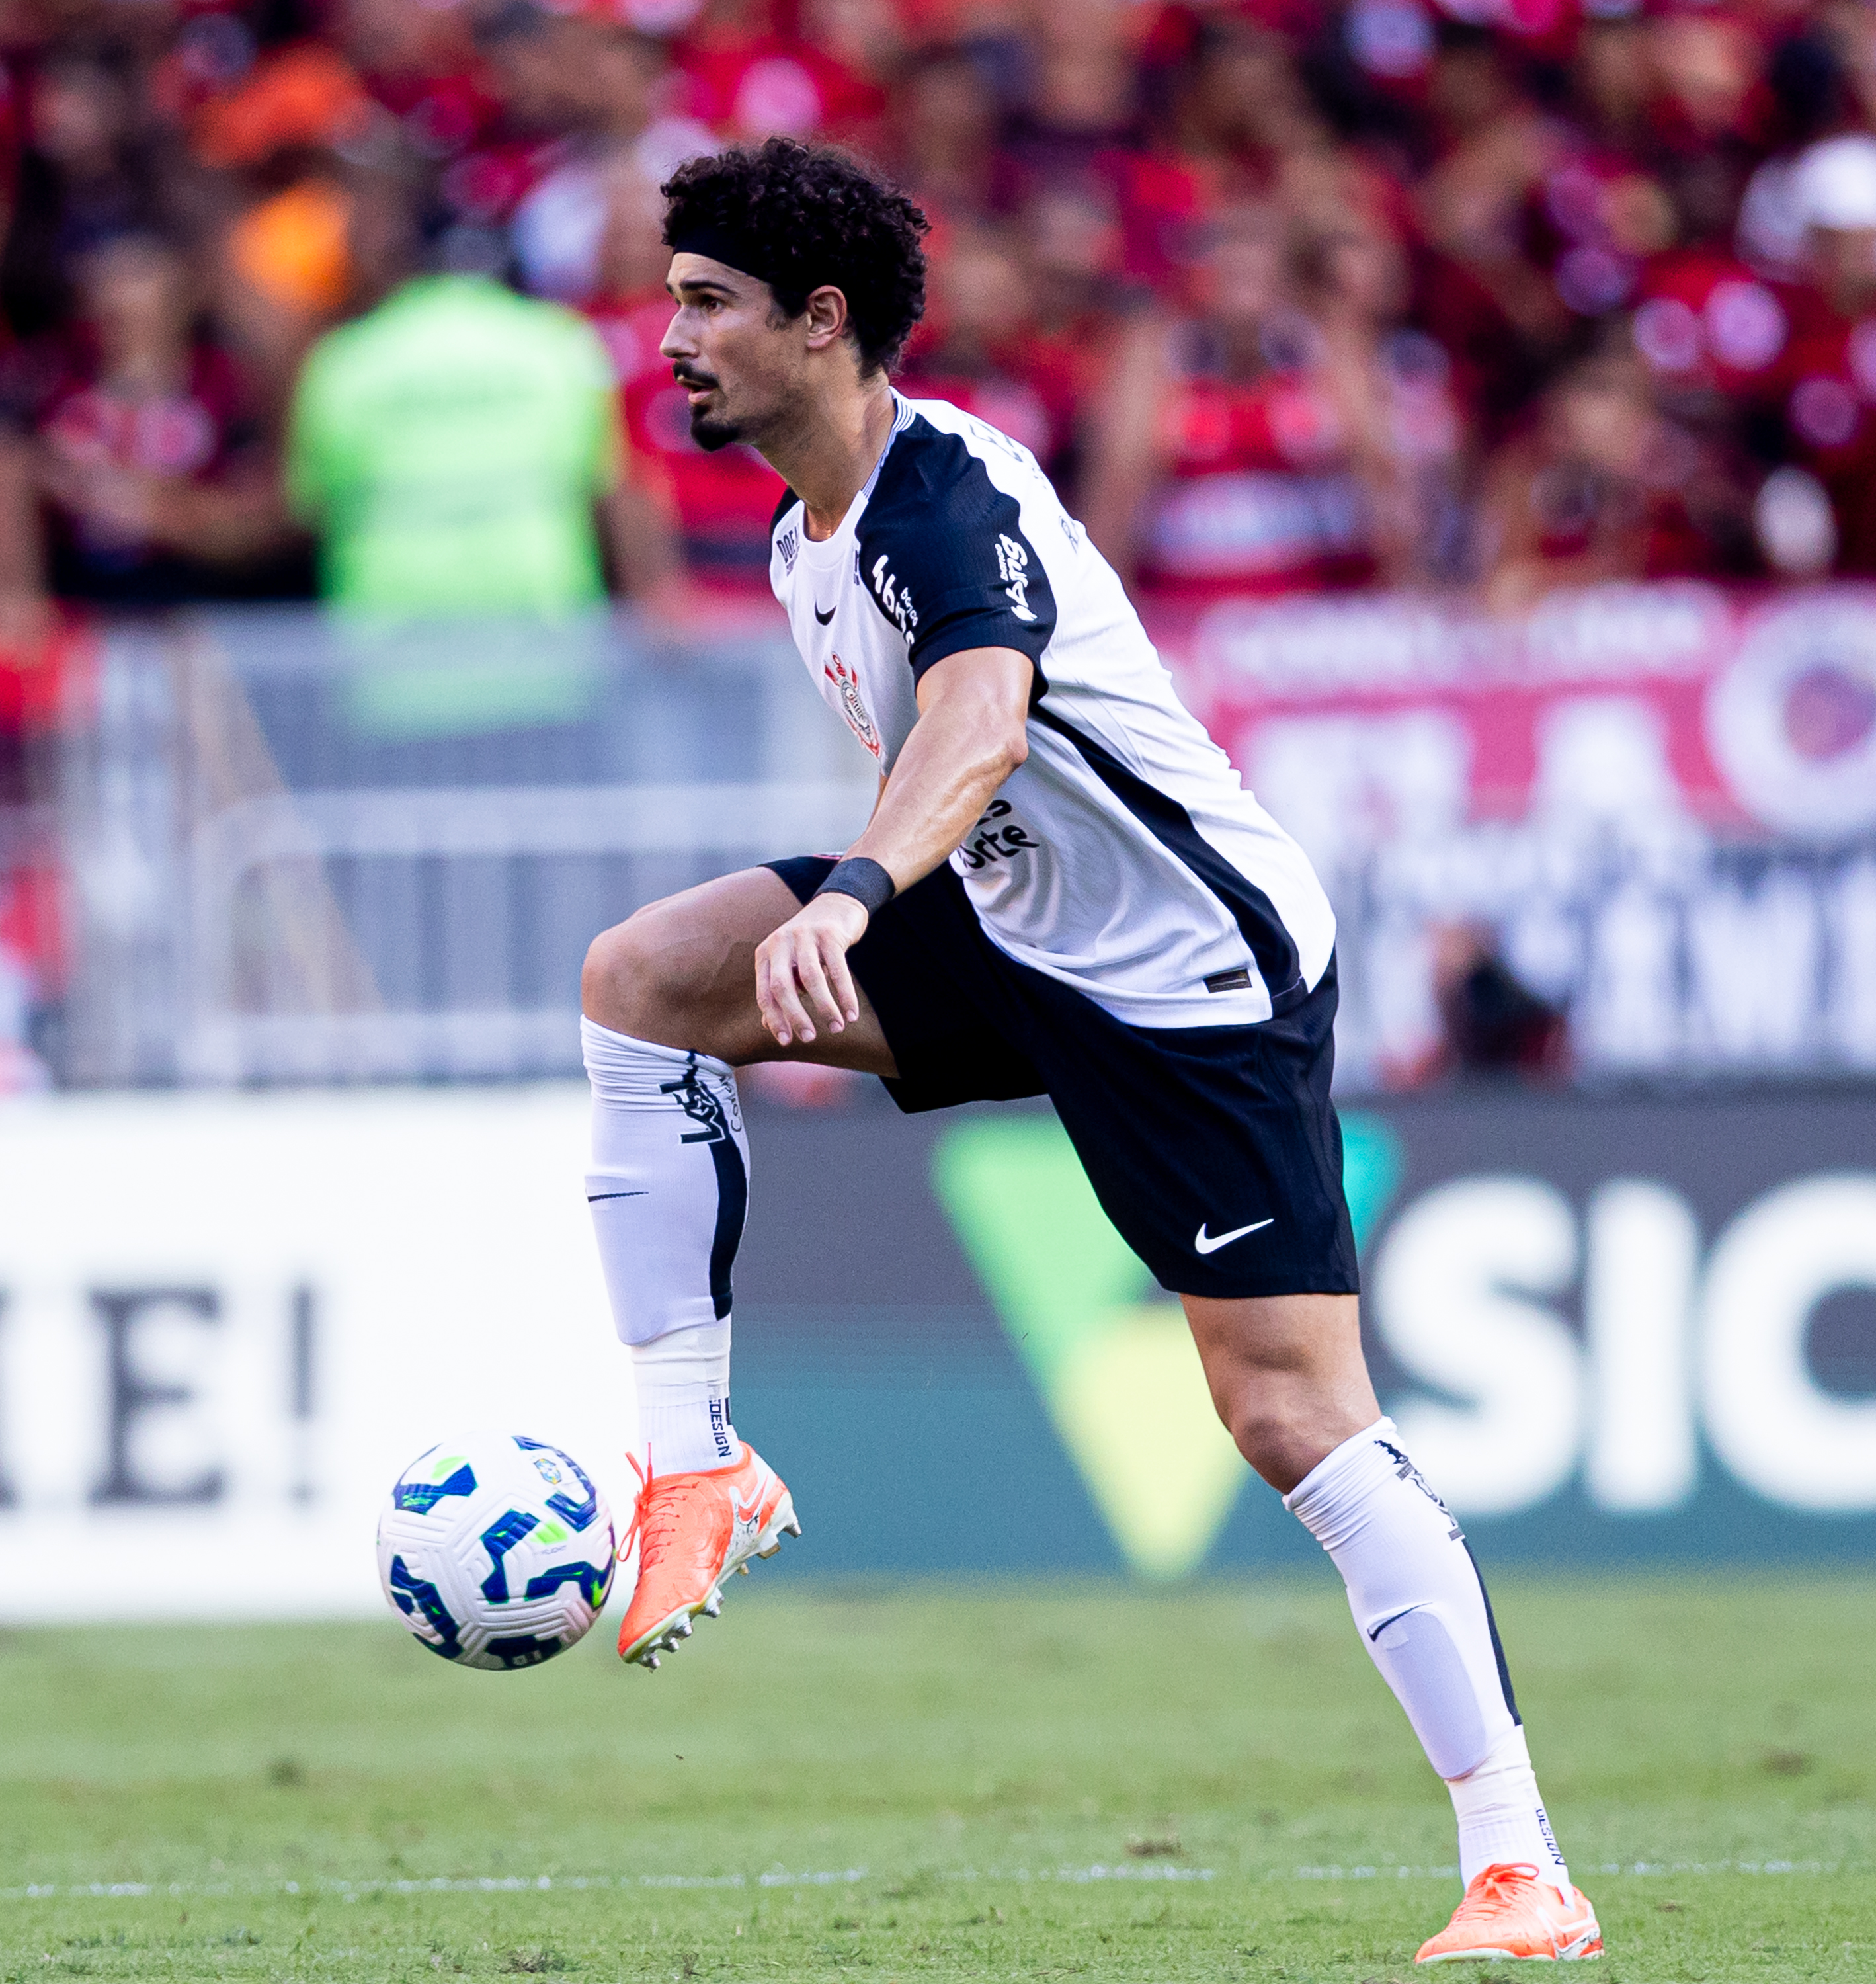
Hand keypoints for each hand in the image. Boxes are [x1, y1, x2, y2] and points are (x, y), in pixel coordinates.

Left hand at [755, 892, 868, 1046]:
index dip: (775, 1019)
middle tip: (809, 1038)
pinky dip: (845, 995)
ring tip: (837, 1028)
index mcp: (766, 954)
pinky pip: (839, 970)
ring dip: (825, 1008)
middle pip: (783, 986)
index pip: (765, 993)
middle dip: (795, 1016)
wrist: (835, 905)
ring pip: (812, 978)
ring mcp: (805, 936)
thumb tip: (768, 1027)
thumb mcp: (789, 966)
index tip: (787, 1041)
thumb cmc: (809, 945)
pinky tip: (852, 1013)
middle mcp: (780, 943)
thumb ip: (778, 993)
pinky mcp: (830, 933)